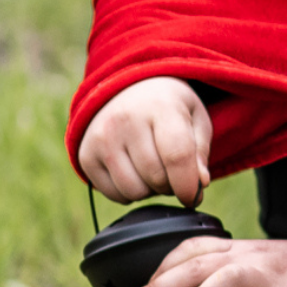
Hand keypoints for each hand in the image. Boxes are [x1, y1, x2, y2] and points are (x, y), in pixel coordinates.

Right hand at [77, 76, 212, 206]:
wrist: (126, 90)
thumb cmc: (167, 108)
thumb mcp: (195, 118)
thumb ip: (200, 151)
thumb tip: (200, 184)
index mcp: (160, 106)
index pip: (176, 155)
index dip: (188, 184)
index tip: (193, 196)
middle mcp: (126, 120)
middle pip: (156, 177)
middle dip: (171, 185)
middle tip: (172, 171)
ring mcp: (102, 138)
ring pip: (134, 191)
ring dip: (150, 190)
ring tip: (153, 169)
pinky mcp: (86, 156)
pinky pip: (115, 195)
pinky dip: (129, 192)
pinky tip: (134, 171)